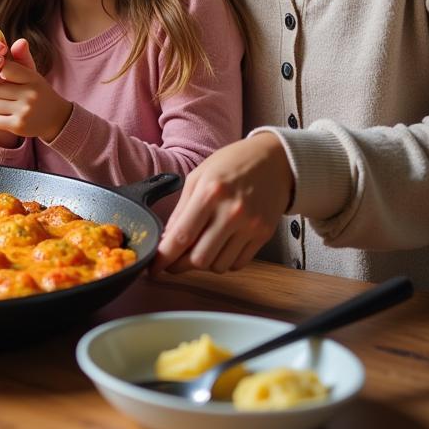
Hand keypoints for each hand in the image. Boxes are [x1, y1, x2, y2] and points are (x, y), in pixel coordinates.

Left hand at [0, 37, 72, 143]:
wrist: (57, 119)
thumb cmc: (38, 92)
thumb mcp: (32, 74)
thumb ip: (18, 59)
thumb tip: (6, 36)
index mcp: (32, 78)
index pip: (5, 68)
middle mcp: (30, 94)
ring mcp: (24, 111)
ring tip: (3, 104)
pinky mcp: (18, 126)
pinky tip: (4, 116)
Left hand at [152, 133, 294, 274]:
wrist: (274, 160)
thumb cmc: (231, 164)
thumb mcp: (198, 176)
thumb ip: (181, 209)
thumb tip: (167, 238)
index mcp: (209, 193)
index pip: (182, 236)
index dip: (165, 257)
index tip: (154, 267)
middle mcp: (231, 212)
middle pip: (200, 258)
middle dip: (181, 265)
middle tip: (174, 260)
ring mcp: (250, 226)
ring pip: (219, 266)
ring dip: (204, 263)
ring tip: (199, 247)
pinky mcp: (264, 235)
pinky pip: (238, 264)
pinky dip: (224, 261)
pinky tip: (219, 246)